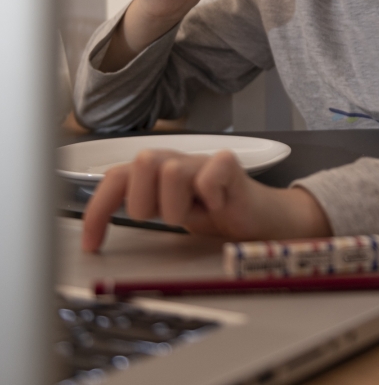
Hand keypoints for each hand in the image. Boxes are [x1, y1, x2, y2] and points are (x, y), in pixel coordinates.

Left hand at [81, 149, 331, 251]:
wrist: (259, 219)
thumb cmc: (213, 215)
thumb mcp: (168, 214)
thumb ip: (140, 208)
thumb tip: (98, 233)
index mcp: (156, 171)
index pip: (115, 177)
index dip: (99, 209)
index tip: (93, 244)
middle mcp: (177, 161)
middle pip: (141, 163)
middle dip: (145, 203)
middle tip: (165, 219)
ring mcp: (204, 161)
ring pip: (171, 171)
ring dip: (177, 206)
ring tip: (193, 214)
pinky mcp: (230, 166)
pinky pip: (209, 174)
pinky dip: (210, 197)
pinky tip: (218, 205)